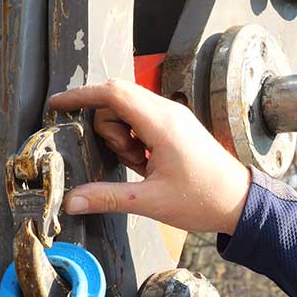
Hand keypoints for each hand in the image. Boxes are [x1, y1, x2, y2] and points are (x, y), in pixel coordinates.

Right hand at [49, 79, 252, 234]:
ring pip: (127, 112)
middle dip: (109, 130)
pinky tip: (148, 164)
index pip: (113, 93)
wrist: (239, 202)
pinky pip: (141, 121)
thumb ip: (107, 198)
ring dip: (123, 138)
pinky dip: (135, 140)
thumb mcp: (150, 202)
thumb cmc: (202, 200)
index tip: (57, 104)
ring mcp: (173, 116)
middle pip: (116, 102)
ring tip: (142, 166)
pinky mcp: (176, 125)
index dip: (81, 95)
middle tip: (131, 161)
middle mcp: (168, 111)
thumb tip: (71, 202)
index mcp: (162, 123)